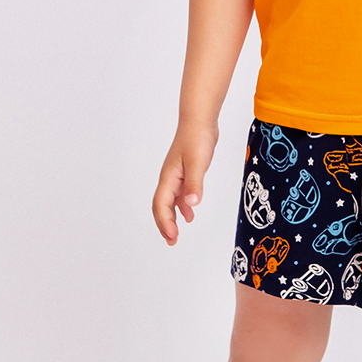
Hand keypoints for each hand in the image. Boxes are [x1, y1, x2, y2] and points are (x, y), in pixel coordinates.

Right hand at [152, 121, 219, 243]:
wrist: (200, 120)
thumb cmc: (196, 138)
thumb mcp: (197, 163)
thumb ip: (194, 184)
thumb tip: (192, 204)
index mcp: (169, 178)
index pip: (161, 205)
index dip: (164, 223)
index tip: (172, 237)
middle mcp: (169, 179)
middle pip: (161, 206)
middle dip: (164, 225)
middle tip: (171, 241)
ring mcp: (176, 176)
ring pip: (169, 202)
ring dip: (171, 218)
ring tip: (177, 234)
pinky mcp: (185, 172)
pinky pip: (179, 194)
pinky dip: (182, 206)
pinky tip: (189, 213)